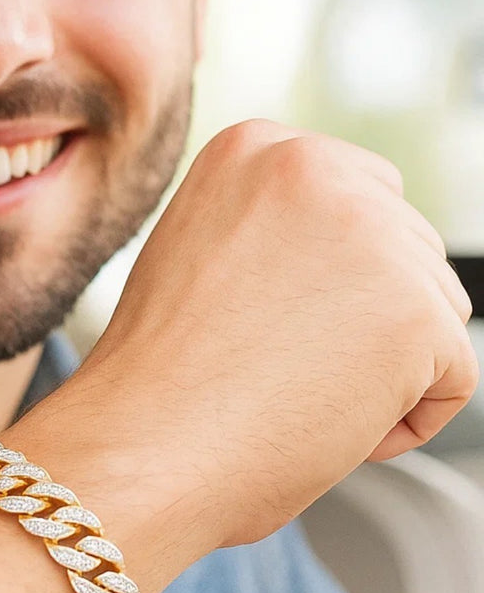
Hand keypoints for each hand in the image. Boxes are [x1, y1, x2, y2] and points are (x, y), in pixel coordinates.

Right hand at [30, 120, 477, 552]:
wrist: (141, 445)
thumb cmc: (158, 373)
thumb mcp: (197, 254)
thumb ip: (271, 228)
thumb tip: (341, 260)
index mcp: (254, 147)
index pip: (353, 194)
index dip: (327, 271)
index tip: (271, 313)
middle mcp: (316, 167)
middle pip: (403, 245)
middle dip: (361, 313)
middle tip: (275, 359)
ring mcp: (372, 234)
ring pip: (432, 307)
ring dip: (381, 363)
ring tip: (291, 389)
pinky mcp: (417, 313)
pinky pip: (451, 378)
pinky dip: (401, 420)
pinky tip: (322, 422)